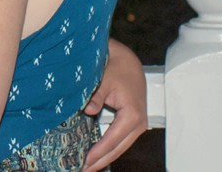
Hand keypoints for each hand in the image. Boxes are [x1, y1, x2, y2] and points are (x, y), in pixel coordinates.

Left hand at [82, 39, 147, 171]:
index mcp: (132, 115)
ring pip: (120, 148)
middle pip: (117, 149)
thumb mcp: (104, 80)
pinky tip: (97, 155)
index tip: (84, 162)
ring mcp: (137, 125)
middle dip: (100, 162)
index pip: (112, 140)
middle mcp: (138, 124)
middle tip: (83, 170)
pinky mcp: (133, 124)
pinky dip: (109, 149)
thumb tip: (88, 110)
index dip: (97, 153)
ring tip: (88, 167)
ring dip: (104, 158)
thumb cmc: (117, 68)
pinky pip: (120, 141)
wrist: (128, 61)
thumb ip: (96, 96)